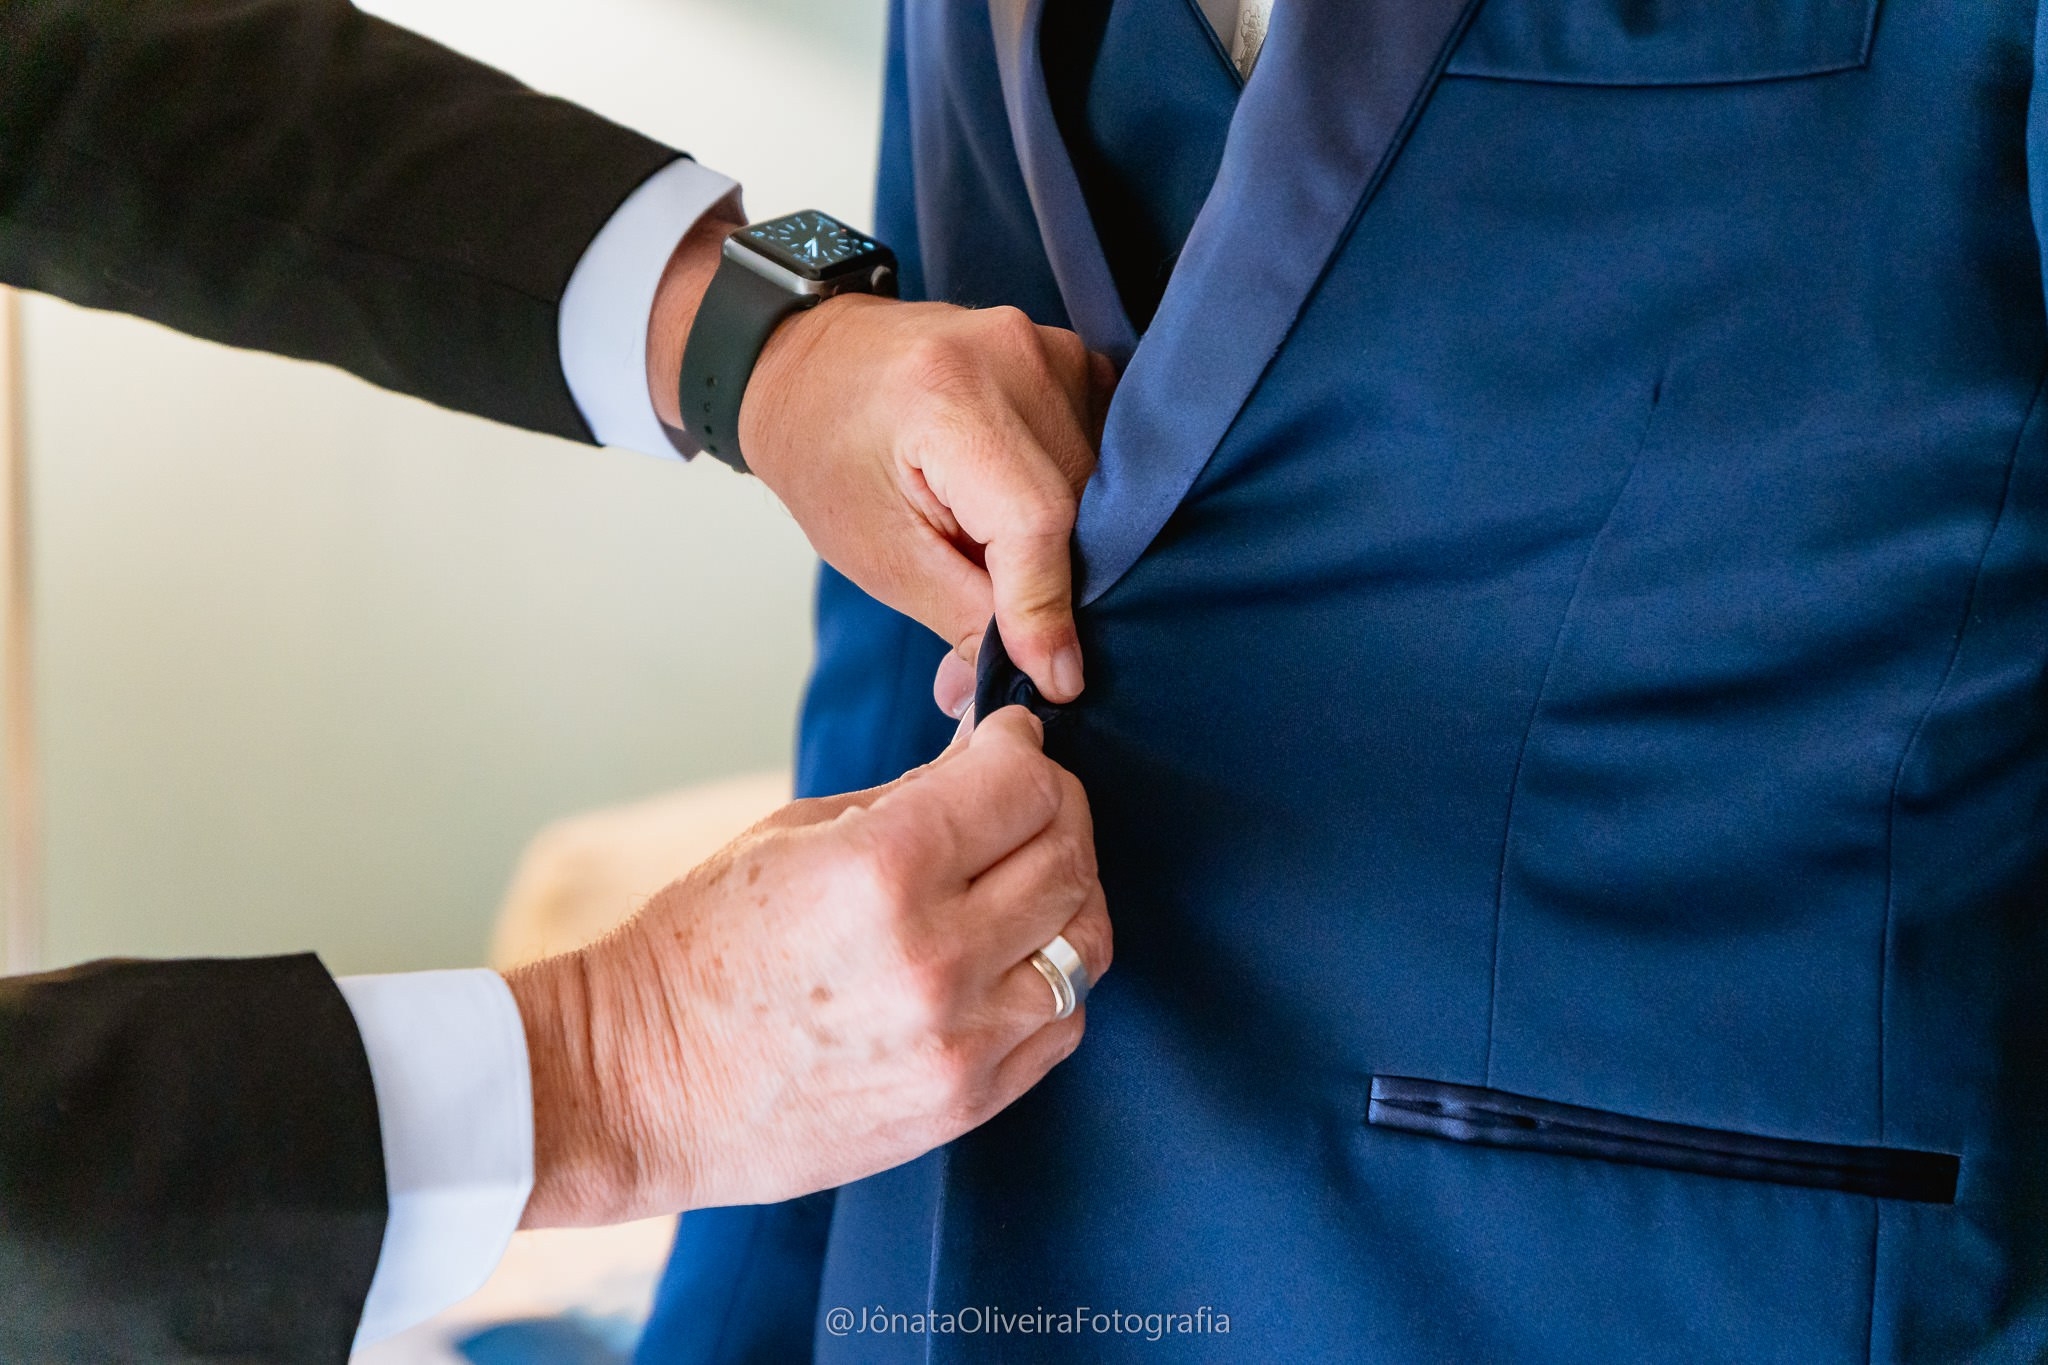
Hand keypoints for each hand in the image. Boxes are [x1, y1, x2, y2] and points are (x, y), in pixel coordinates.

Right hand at [505, 707, 1109, 1225]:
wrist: (638, 1083)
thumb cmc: (699, 946)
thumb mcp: (793, 834)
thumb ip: (911, 799)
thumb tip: (992, 761)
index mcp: (884, 867)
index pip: (1024, 782)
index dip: (1022, 747)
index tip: (1007, 743)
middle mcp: (936, 954)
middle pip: (1068, 855)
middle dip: (1056, 809)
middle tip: (1023, 802)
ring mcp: (958, 1038)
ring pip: (1085, 943)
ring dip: (1066, 898)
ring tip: (1022, 883)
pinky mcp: (965, 1100)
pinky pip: (1061, 1024)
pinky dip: (1052, 980)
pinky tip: (1009, 960)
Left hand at [648, 218, 1115, 705]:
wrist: (809, 363)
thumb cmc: (826, 455)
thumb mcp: (877, 552)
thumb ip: (964, 616)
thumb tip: (1037, 677)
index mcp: (946, 397)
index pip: (1036, 521)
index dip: (1047, 608)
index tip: (1058, 678)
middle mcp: (1012, 356)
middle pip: (1077, 507)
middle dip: (1056, 583)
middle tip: (1012, 630)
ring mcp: (1048, 346)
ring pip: (1101, 486)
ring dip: (1068, 542)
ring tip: (994, 548)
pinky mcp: (1071, 355)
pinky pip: (1102, 451)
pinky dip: (1075, 499)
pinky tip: (1016, 506)